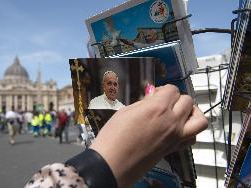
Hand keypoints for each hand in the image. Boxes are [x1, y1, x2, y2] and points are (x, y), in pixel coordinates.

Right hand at [90, 84, 206, 187]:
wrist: (112, 163)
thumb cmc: (113, 138)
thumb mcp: (125, 112)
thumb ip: (143, 103)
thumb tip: (152, 97)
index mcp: (157, 108)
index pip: (172, 90)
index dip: (164, 89)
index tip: (156, 93)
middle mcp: (171, 121)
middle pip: (188, 101)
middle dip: (176, 98)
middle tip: (164, 101)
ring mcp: (175, 137)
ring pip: (200, 120)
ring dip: (192, 113)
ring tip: (181, 112)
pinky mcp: (173, 149)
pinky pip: (193, 137)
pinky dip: (190, 131)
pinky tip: (178, 129)